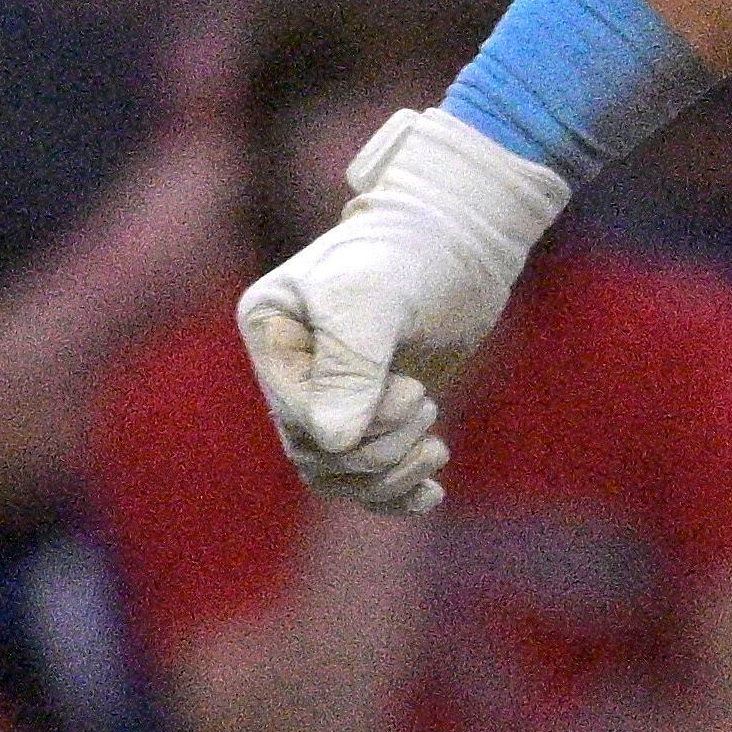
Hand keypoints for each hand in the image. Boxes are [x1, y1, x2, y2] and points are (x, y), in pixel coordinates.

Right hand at [235, 108, 569, 513]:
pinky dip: (399, 493)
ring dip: (391, 473)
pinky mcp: (372, 410)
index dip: (355, 425)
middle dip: (377, 451)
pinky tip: (432, 494)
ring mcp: (330, 392)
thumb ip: (349, 367)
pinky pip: (368, 477)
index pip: (296, 418)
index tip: (410, 390)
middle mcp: (291, 369)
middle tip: (426, 407)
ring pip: (341, 473)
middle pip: (316, 455)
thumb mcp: (372, 300)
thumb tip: (334, 442)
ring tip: (435, 446)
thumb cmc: (410, 252)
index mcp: (270, 332)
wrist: (461, 237)